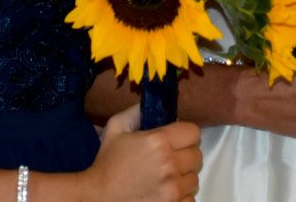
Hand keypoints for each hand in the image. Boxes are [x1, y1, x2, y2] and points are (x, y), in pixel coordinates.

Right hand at [81, 104, 202, 201]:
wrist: (98, 198)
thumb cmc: (107, 163)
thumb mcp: (116, 128)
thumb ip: (136, 111)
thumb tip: (153, 103)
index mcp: (158, 141)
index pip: (194, 132)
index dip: (185, 135)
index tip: (176, 140)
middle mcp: (169, 164)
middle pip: (197, 155)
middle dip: (185, 155)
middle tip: (170, 159)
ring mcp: (172, 189)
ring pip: (194, 178)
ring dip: (184, 176)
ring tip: (167, 177)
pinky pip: (190, 197)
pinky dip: (181, 195)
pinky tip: (166, 191)